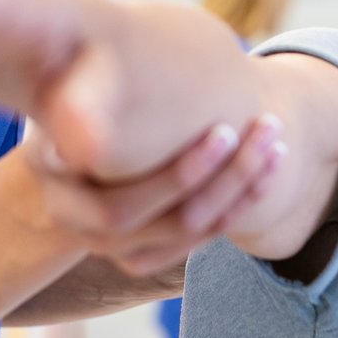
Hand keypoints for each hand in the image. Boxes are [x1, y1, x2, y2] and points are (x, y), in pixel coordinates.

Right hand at [29, 113, 288, 274]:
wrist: (71, 123)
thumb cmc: (69, 90)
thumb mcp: (62, 94)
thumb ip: (75, 107)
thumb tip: (82, 133)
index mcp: (62, 202)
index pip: (123, 207)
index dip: (180, 176)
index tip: (223, 131)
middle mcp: (90, 234)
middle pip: (173, 224)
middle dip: (226, 179)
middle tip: (264, 128)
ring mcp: (122, 247)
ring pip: (194, 231)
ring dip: (243, 188)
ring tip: (275, 141)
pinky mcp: (151, 247)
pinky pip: (203, 236)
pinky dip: (241, 202)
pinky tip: (268, 164)